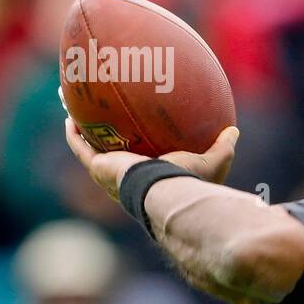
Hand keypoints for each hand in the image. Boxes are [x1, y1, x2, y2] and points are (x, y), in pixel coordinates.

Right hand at [64, 116, 239, 201]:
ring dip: (81, 131)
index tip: (135, 133)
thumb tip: (234, 129)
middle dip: (104, 139)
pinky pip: (81, 147)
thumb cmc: (191, 181)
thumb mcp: (214, 161)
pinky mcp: (98, 169)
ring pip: (90, 148)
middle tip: (100, 120)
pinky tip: (69, 114)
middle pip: (111, 154)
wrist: (167, 192)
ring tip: (75, 111)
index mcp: (150, 178)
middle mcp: (126, 178)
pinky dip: (74, 133)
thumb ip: (224, 146)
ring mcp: (109, 175)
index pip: (143, 162)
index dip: (137, 149)